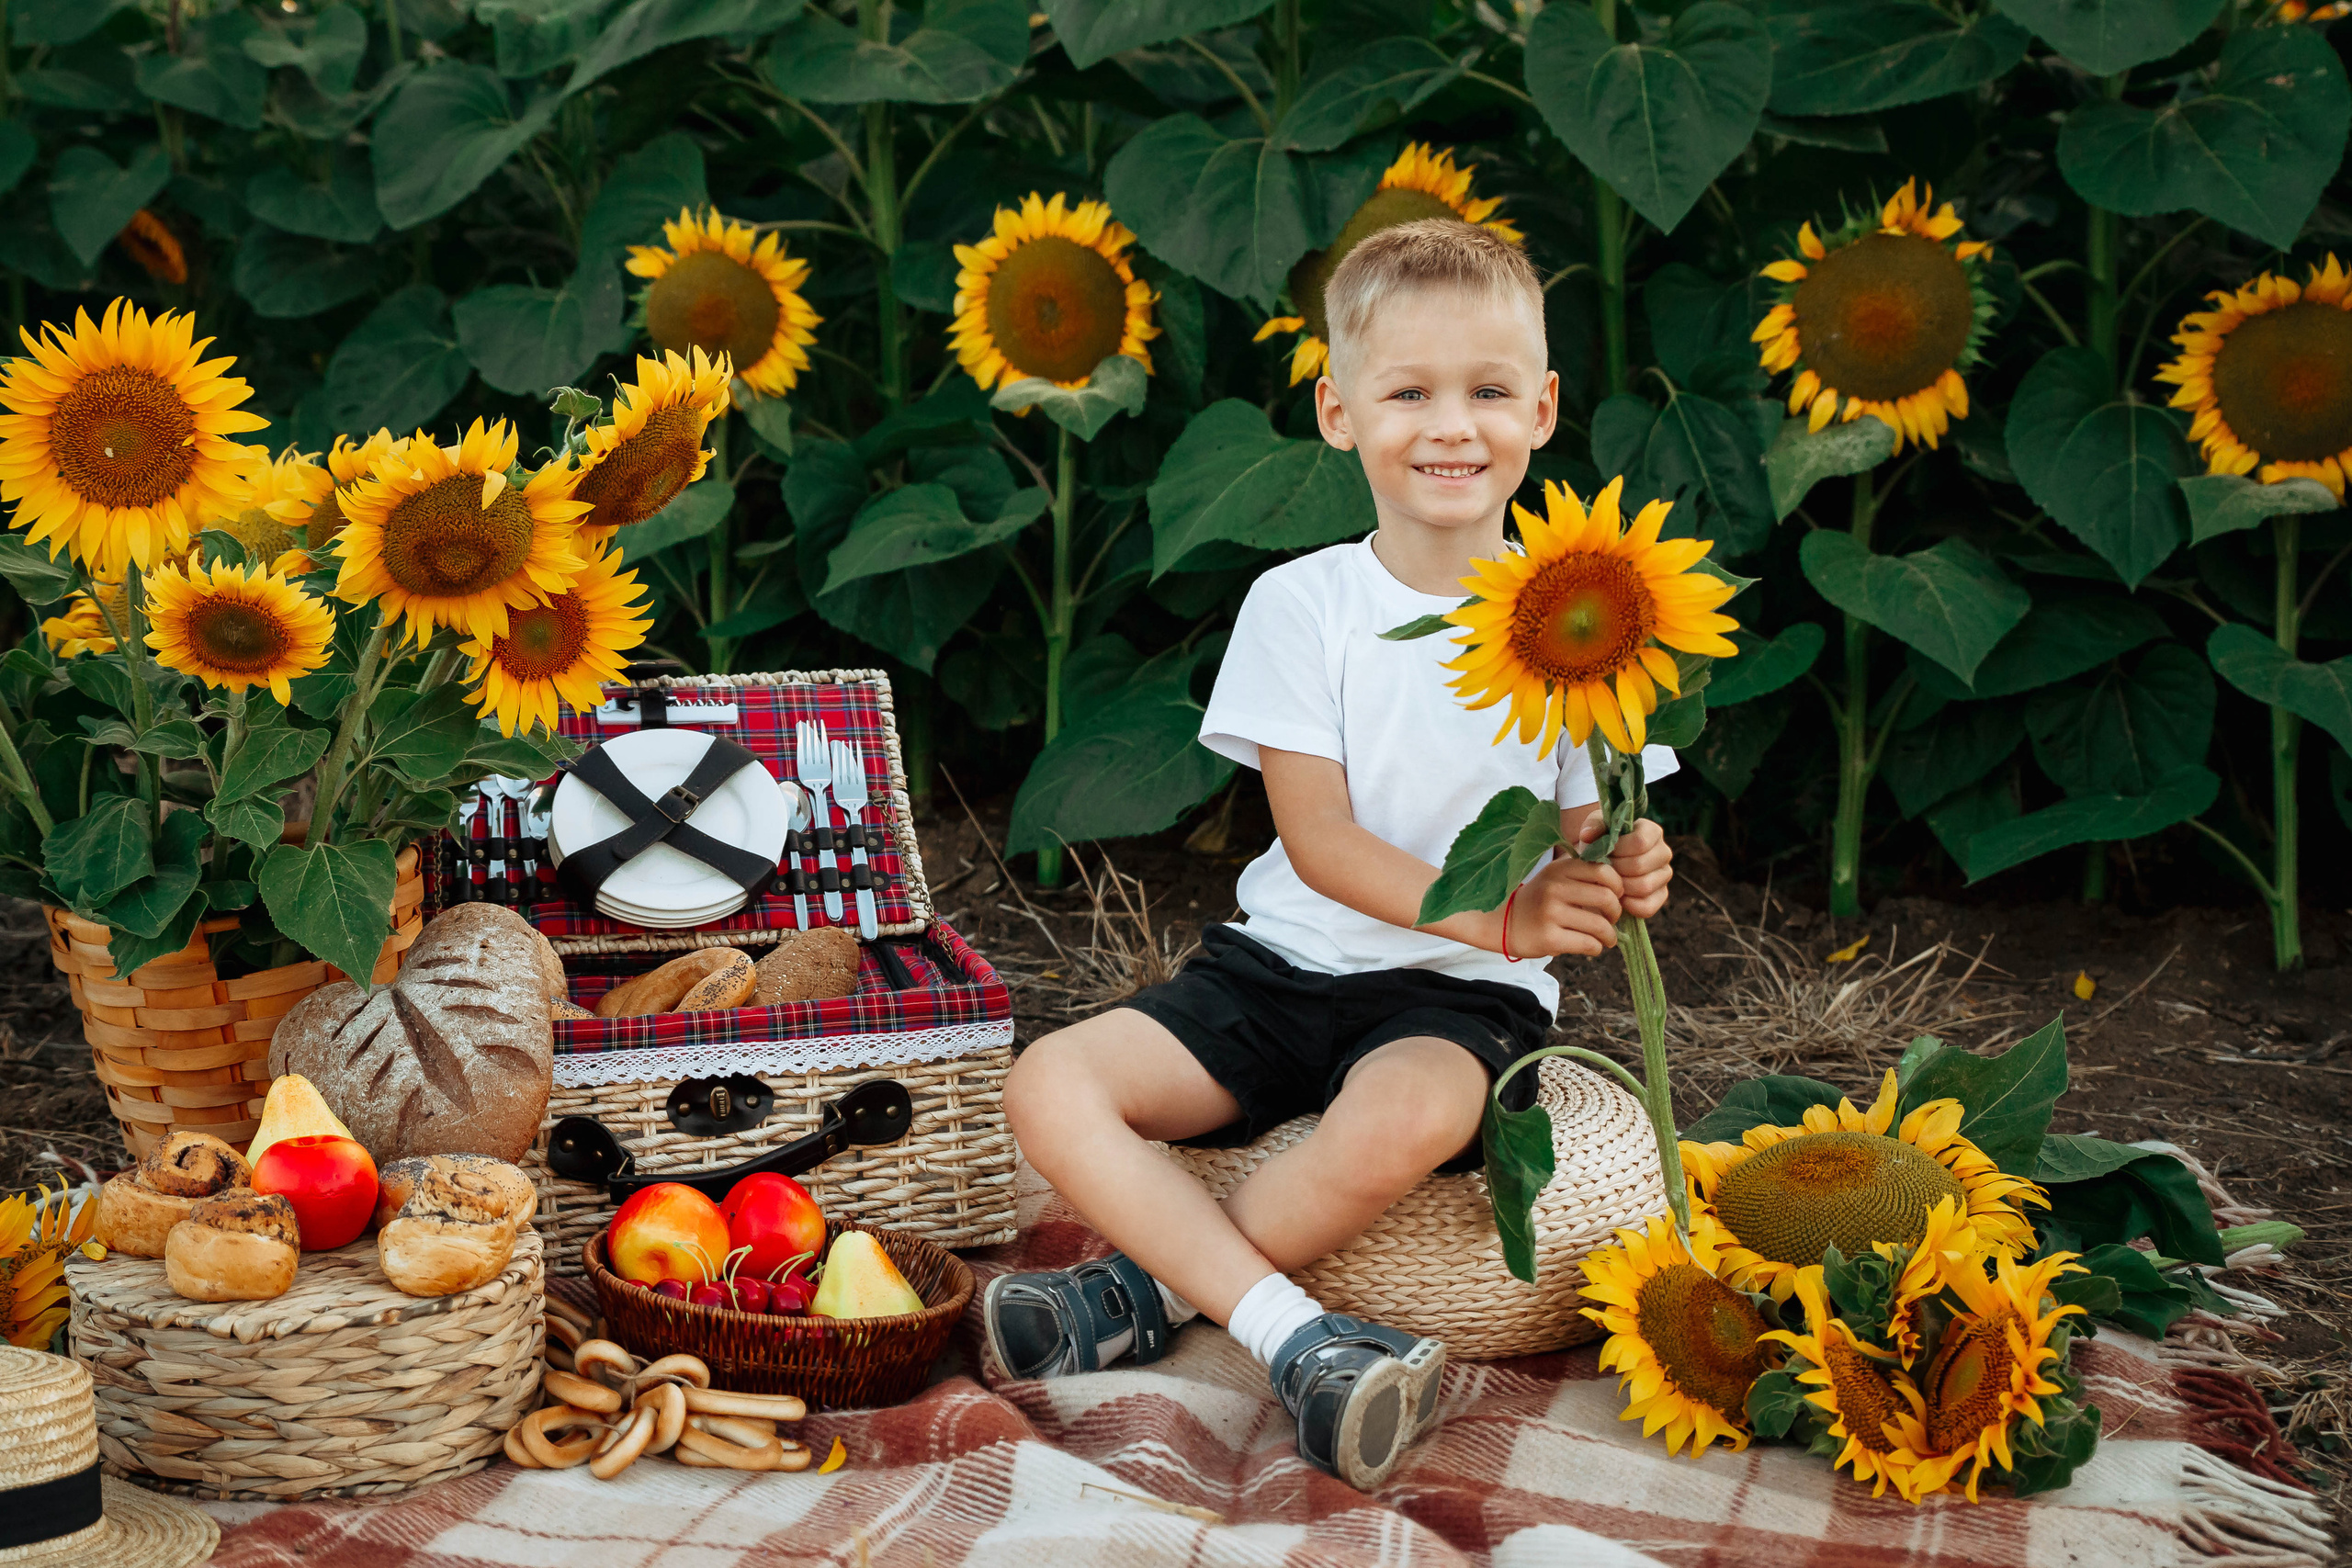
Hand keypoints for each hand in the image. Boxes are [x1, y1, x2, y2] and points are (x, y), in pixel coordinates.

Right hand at [1502, 853, 1623, 957]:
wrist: (1503, 924)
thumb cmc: (1539, 901)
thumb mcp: (1554, 877)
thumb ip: (1581, 871)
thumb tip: (1621, 877)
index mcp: (1559, 870)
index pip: (1603, 872)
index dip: (1617, 886)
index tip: (1616, 896)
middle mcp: (1554, 888)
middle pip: (1606, 898)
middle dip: (1616, 912)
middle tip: (1612, 919)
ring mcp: (1550, 914)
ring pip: (1600, 926)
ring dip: (1609, 935)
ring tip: (1607, 938)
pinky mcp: (1549, 939)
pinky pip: (1588, 944)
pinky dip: (1597, 947)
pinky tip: (1593, 946)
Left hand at [1598, 817, 1672, 920]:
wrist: (1602, 865)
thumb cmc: (1600, 843)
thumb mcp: (1595, 830)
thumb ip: (1592, 827)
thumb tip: (1587, 835)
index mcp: (1652, 832)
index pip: (1640, 842)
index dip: (1618, 850)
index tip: (1604, 852)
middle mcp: (1663, 852)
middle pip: (1640, 865)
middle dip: (1615, 870)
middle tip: (1603, 870)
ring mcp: (1664, 874)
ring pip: (1644, 886)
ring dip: (1620, 887)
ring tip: (1608, 882)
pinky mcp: (1661, 895)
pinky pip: (1648, 906)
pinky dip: (1629, 905)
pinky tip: (1617, 898)